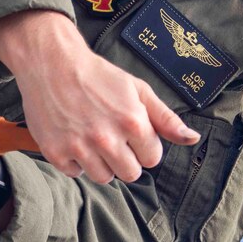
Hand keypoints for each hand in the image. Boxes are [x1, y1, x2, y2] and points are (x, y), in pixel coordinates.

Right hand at [0, 11, 199, 183]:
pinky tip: (74, 138)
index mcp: (132, 122)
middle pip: (130, 174)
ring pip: (104, 178)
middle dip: (126, 158)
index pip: (152, 158)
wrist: (51, 63)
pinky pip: (75, 173)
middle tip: (112, 136)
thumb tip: (192, 138)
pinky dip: (76, 161)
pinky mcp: (55, 153)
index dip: (143, 145)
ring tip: (93, 138)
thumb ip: (165, 118)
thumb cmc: (97, 75)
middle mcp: (106, 139)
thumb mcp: (137, 89)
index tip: (131, 131)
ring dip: (101, 162)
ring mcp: (79, 148)